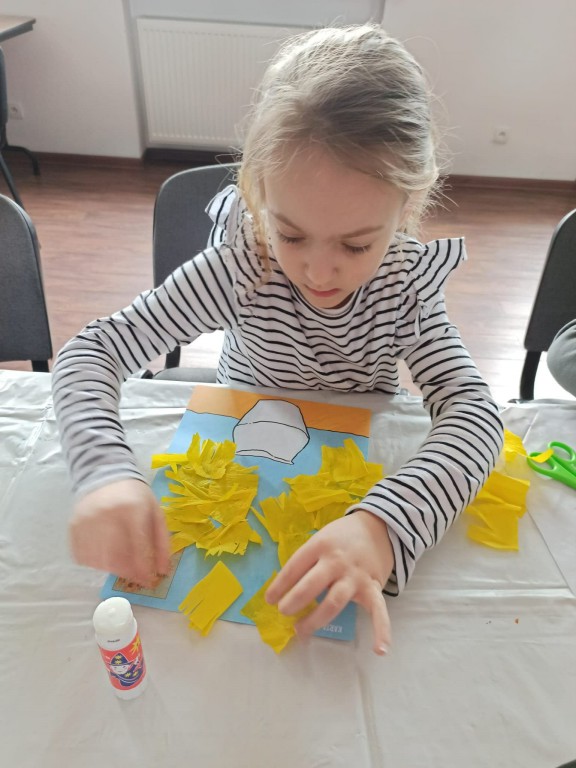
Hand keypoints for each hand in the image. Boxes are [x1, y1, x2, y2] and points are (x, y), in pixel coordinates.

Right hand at [69, 479, 169, 585]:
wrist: (105, 476)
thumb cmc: (136, 497)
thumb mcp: (155, 512)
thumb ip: (161, 541)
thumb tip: (163, 570)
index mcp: (133, 508)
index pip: (139, 546)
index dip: (145, 568)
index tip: (151, 581)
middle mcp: (108, 515)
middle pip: (118, 557)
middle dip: (130, 572)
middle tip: (138, 576)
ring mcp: (87, 521)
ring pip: (100, 561)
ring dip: (114, 569)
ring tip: (123, 563)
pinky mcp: (74, 527)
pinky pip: (84, 557)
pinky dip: (96, 563)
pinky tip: (106, 556)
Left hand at [265, 510, 393, 654]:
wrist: (378, 526)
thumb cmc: (341, 536)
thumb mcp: (321, 537)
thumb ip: (307, 560)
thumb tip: (285, 587)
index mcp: (320, 546)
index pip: (294, 567)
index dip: (279, 585)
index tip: (269, 599)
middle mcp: (336, 561)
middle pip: (310, 586)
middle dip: (293, 602)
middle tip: (283, 612)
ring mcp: (355, 576)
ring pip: (334, 602)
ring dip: (315, 620)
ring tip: (300, 631)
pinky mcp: (373, 588)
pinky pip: (379, 611)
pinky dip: (381, 631)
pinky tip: (379, 650)